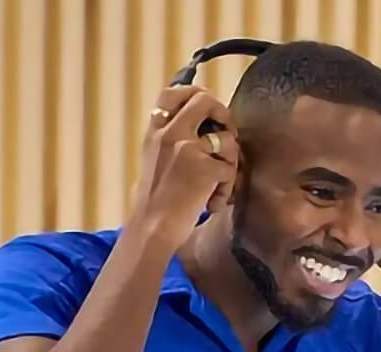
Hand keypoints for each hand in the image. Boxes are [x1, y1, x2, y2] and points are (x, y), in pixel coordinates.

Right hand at [126, 85, 240, 251]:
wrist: (151, 228)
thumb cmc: (153, 203)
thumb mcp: (153, 162)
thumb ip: (169, 142)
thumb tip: (201, 132)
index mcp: (154, 132)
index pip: (171, 94)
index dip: (195, 95)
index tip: (206, 109)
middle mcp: (170, 133)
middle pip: (205, 100)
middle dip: (223, 114)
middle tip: (227, 134)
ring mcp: (189, 149)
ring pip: (227, 139)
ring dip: (230, 163)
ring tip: (218, 186)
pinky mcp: (207, 168)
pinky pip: (230, 170)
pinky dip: (226, 190)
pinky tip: (213, 204)